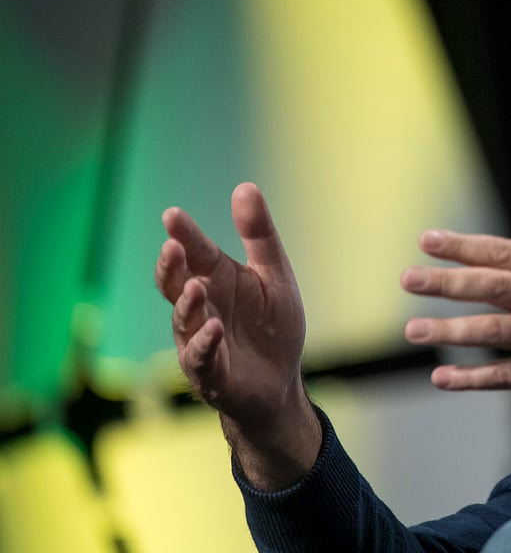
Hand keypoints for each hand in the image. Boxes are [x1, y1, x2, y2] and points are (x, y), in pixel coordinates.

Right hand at [154, 183, 309, 441]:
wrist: (281, 382)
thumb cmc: (272, 326)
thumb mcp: (274, 275)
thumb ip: (259, 235)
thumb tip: (245, 186)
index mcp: (216, 280)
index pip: (195, 252)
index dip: (183, 234)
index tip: (172, 215)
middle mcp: (201, 307)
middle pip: (176, 283)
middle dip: (172, 267)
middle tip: (173, 247)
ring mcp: (200, 340)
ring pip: (184, 320)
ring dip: (189, 304)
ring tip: (197, 286)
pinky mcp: (209, 372)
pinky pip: (201, 357)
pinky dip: (205, 343)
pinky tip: (213, 328)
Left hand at [400, 189, 510, 411]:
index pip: (504, 252)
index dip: (463, 246)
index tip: (427, 241)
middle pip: (491, 286)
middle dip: (445, 282)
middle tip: (408, 280)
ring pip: (494, 330)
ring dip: (450, 330)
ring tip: (414, 329)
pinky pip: (508, 375)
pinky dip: (474, 378)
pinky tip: (444, 379)